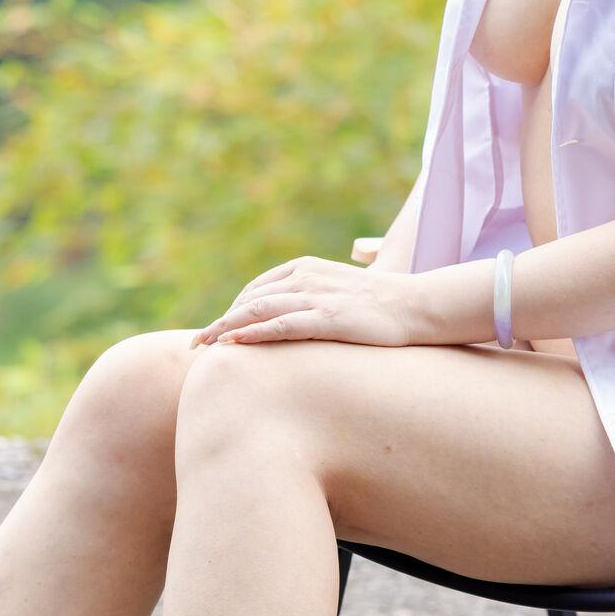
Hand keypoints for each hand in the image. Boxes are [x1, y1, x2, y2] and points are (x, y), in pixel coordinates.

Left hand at [190, 255, 433, 348]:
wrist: (417, 306)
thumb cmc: (382, 305)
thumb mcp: (342, 292)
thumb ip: (317, 296)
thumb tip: (304, 315)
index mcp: (305, 268)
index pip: (256, 289)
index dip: (232, 311)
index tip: (216, 331)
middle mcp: (305, 277)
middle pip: (249, 299)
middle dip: (220, 322)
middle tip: (197, 344)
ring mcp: (315, 297)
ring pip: (257, 311)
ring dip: (225, 329)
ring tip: (204, 347)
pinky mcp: (327, 318)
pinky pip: (280, 325)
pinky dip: (253, 334)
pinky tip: (234, 345)